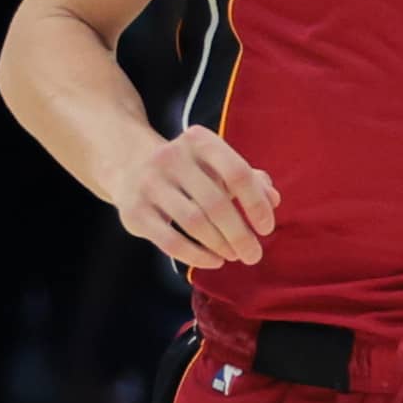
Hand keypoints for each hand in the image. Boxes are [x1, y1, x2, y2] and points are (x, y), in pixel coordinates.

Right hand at [109, 125, 277, 269]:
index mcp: (199, 140)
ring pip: (194, 223)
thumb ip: (249, 179)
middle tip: (253, 255)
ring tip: (233, 256)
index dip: (256, 204)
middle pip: (216, 203)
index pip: (237, 173)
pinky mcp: (134, 210)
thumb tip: (273, 200)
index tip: (266, 229)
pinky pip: (171, 241)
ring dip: (220, 245)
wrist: (129, 165)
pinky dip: (197, 256)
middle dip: (240, 235)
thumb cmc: (188, 170)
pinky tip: (213, 261)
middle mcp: (171, 157)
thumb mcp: (217, 165)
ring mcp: (149, 183)